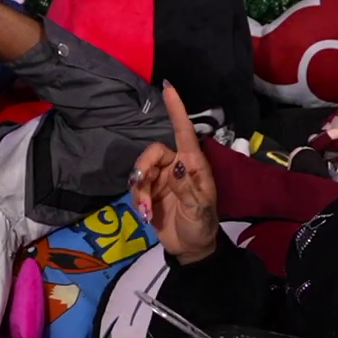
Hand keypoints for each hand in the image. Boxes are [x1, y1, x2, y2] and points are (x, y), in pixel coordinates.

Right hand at [129, 84, 220, 261]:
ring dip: (140, 190)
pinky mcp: (150, 193)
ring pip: (140, 170)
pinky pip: (136, 187)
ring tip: (146, 209)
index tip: (168, 88)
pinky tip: (145, 213)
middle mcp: (176, 167)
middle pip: (152, 153)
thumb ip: (186, 188)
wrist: (191, 249)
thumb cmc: (201, 226)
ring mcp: (162, 179)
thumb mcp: (199, 210)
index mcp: (193, 165)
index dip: (176, 111)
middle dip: (143, 168)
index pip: (184, 132)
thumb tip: (176, 166)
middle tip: (140, 187)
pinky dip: (137, 199)